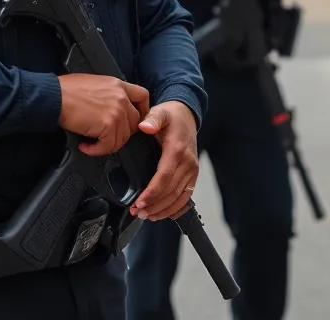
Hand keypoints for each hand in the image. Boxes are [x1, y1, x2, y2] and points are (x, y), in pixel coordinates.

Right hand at [57, 74, 149, 156]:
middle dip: (122, 132)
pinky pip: (109, 145)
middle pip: (135, 121)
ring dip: (107, 144)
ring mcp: (117, 111)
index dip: (142, 110)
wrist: (54, 96)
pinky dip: (97, 150)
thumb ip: (109, 93)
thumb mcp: (95, 83)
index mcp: (118, 85)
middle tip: (106, 136)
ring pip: (123, 137)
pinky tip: (86, 146)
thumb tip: (109, 108)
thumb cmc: (66, 90)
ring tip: (91, 142)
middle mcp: (121, 97)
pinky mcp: (108, 125)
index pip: (142, 96)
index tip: (135, 120)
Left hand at [130, 101, 199, 220]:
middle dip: (154, 205)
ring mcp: (192, 170)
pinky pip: (187, 196)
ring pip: (179, 197)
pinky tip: (163, 214)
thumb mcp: (160, 112)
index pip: (164, 177)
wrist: (187, 116)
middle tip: (136, 213)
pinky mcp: (193, 174)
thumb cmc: (171, 116)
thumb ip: (152, 119)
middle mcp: (188, 162)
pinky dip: (176, 208)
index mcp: (177, 150)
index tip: (139, 203)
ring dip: (163, 210)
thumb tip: (144, 127)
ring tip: (146, 216)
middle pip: (171, 191)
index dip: (152, 193)